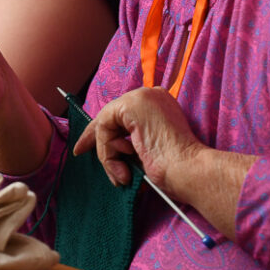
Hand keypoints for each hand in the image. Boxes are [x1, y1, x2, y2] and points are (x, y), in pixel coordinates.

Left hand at [72, 86, 204, 199]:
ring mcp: (141, 97)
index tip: (84, 146)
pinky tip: (121, 167)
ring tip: (122, 175)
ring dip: (108, 155)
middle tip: (80, 151)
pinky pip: (104, 127)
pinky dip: (107, 151)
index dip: (103, 131)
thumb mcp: (148, 150)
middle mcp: (151, 94)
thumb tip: (110, 145)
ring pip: (106, 124)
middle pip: (110, 116)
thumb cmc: (176, 169)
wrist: (189, 170)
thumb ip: (131, 141)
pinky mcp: (131, 106)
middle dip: (96, 139)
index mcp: (159, 104)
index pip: (122, 114)